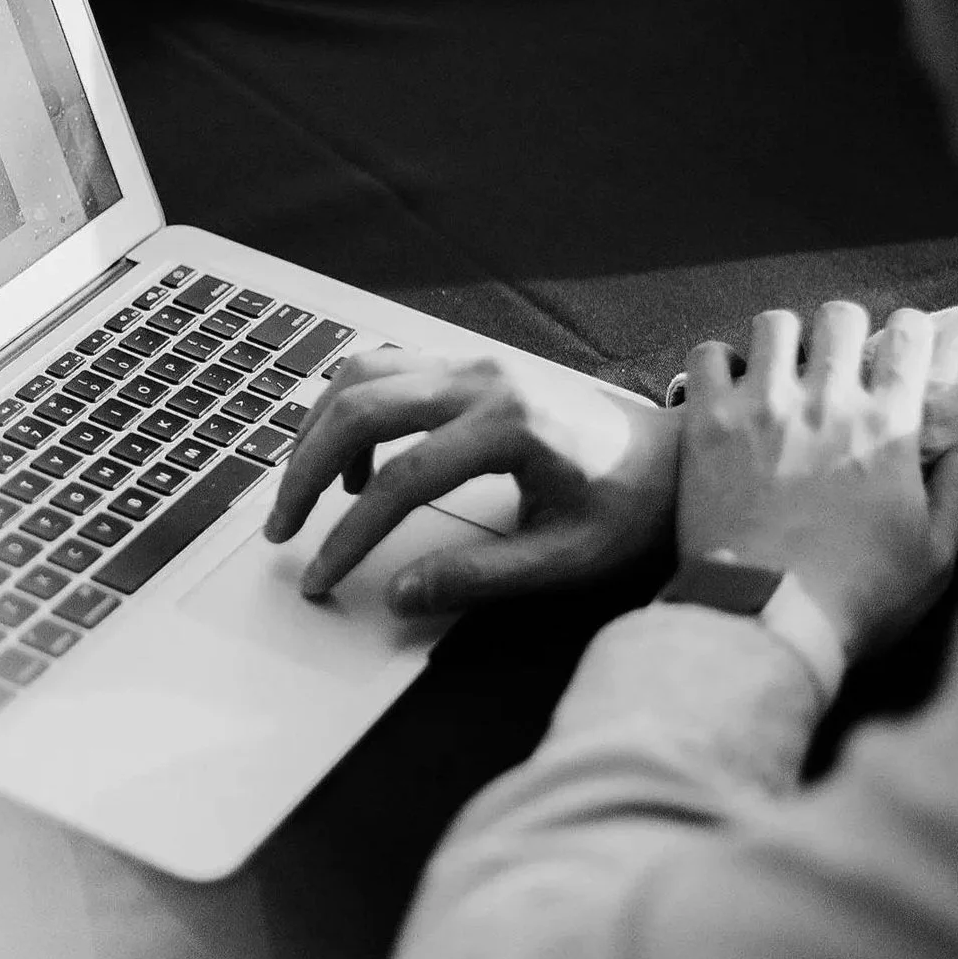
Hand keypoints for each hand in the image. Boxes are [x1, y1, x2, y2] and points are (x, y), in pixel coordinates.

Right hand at [264, 350, 678, 614]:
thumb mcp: (565, 558)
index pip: (402, 480)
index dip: (350, 535)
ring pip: (362, 376)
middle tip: (283, 531)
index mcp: (512, 426)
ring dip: (318, 432)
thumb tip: (400, 596)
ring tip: (307, 498)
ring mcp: (474, 362)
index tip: (321, 578)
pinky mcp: (469, 363)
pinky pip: (385, 369)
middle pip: (361, 409)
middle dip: (305, 472)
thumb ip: (480, 578)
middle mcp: (485, 379)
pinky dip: (349, 409)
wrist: (674, 456)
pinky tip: (355, 466)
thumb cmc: (629, 507)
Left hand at [675, 304, 957, 659]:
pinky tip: (726, 387)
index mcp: (886, 426)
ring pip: (773, 324)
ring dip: (781, 339)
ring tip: (779, 367)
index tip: (900, 345)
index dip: (908, 331)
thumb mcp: (933, 554)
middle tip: (836, 358)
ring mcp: (762, 407)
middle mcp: (826, 401)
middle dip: (843, 328)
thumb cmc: (857, 596)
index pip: (908, 338)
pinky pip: (708, 356)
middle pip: (839, 316)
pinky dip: (718, 362)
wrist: (764, 617)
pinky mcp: (708, 423)